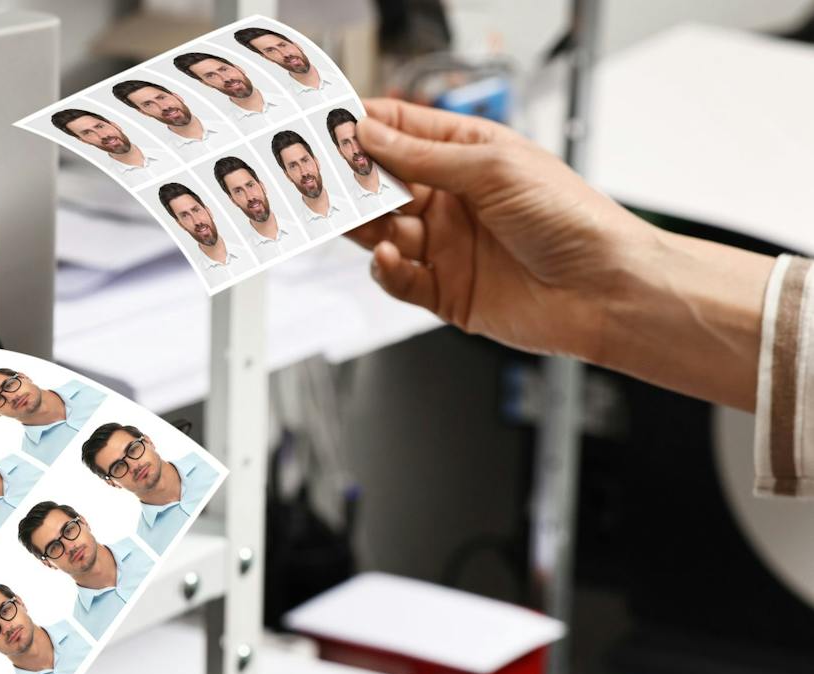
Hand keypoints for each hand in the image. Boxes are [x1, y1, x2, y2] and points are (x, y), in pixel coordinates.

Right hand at [348, 98, 659, 364]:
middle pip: (385, 185)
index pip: (405, 133)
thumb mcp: (494, 169)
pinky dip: (386, 269)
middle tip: (324, 178)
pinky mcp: (444, 291)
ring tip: (350, 220)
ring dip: (364, 226)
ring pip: (383, 232)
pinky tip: (387, 258)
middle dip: (356, 181)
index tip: (331, 126)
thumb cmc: (570, 220)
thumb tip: (373, 134)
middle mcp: (453, 201)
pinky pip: (398, 279)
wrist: (604, 290)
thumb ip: (426, 157)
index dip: (368, 127)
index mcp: (468, 158)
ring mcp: (447, 247)